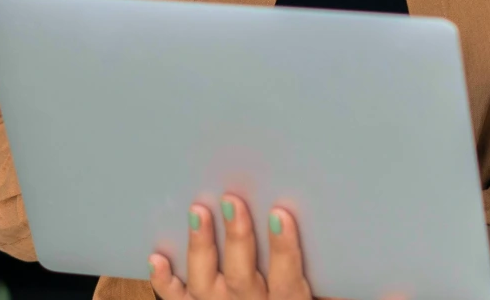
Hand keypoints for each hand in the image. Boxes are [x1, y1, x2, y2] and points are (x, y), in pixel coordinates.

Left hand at [150, 195, 312, 299]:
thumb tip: (333, 241)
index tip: (280, 214)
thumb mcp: (317, 299)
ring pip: (205, 284)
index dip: (283, 246)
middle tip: (231, 201)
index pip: (286, 277)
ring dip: (201, 248)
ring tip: (197, 212)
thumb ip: (324, 281)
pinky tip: (156, 256)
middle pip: (241, 276)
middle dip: (237, 237)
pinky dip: (164, 281)